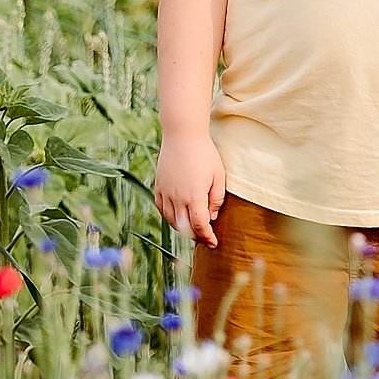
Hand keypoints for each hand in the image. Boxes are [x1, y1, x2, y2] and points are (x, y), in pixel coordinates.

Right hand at [155, 133, 226, 247]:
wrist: (183, 136)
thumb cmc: (205, 154)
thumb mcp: (218, 176)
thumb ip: (216, 199)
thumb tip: (211, 217)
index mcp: (194, 197)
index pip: (200, 226)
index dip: (207, 237)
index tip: (214, 243)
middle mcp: (177, 198)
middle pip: (185, 227)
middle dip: (196, 236)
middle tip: (206, 238)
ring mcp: (166, 193)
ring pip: (172, 221)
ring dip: (182, 228)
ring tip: (193, 229)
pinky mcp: (159, 187)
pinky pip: (162, 209)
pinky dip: (169, 217)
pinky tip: (177, 217)